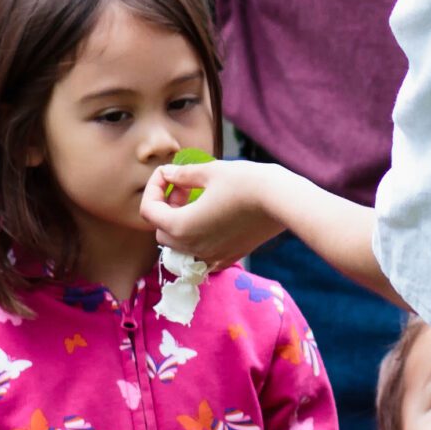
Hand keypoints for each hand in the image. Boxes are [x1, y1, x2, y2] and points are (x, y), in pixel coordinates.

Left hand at [141, 159, 293, 270]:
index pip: (148, 211)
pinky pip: (201, 255)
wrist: (282, 201)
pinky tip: (212, 219)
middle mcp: (192, 247)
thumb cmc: (245, 182)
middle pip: (161, 232)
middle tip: (184, 188)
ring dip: (180, 224)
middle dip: (166, 208)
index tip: (168, 175)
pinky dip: (198, 240)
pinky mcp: (229, 257)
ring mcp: (211, 256)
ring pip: (180, 246)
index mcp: (181, 226)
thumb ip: (183, 175)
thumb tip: (168, 173)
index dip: (153, 188)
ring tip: (198, 202)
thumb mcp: (210, 171)